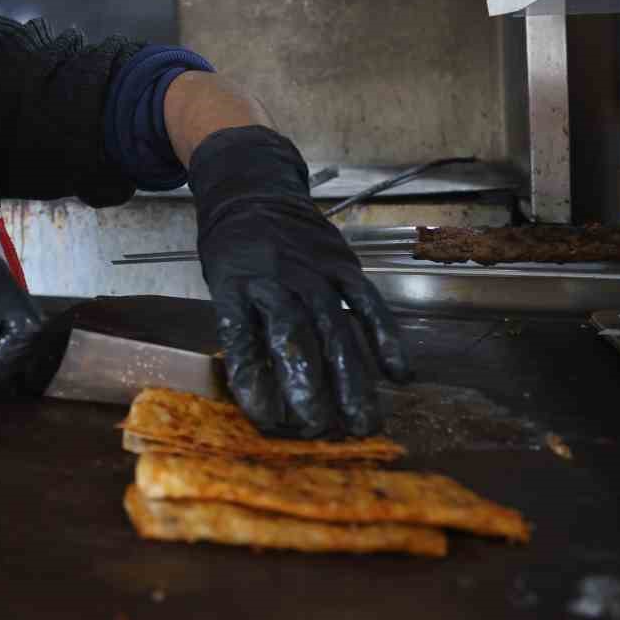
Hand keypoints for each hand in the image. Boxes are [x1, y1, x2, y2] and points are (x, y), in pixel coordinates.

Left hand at [188, 126, 411, 436]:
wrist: (252, 188)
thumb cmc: (234, 250)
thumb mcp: (221, 286)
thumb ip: (241, 332)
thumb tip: (258, 395)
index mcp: (235, 285)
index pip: (243, 339)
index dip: (255, 382)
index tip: (266, 420)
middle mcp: (276, 278)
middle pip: (295, 338)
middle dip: (309, 388)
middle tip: (320, 431)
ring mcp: (313, 269)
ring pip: (336, 329)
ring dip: (352, 379)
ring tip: (362, 422)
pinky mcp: (342, 262)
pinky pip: (367, 302)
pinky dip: (385, 338)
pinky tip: (399, 374)